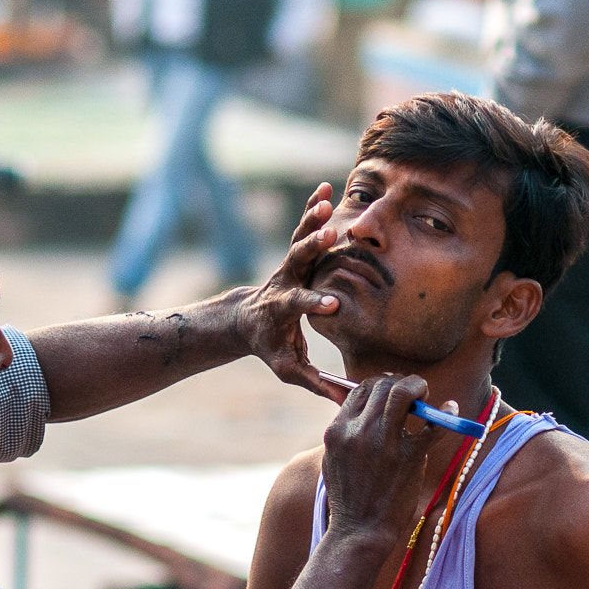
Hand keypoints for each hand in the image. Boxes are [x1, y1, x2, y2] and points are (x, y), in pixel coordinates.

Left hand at [231, 184, 345, 401]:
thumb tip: (344, 402)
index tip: (334, 304)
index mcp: (283, 309)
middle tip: (330, 235)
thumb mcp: (288, 369)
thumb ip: (314, 383)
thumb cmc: (270, 347)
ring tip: (327, 200)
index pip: (300, 305)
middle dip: (312, 248)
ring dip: (312, 220)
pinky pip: (303, 227)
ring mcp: (287, 265)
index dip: (314, 304)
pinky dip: (312, 207)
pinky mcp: (293, 252)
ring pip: (299, 238)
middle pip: (297, 262)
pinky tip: (326, 186)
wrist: (245, 320)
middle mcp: (284, 282)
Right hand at [321, 373, 436, 547]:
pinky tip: (452, 410)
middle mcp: (359, 431)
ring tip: (425, 395)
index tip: (393, 393)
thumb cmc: (349, 498)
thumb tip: (365, 411)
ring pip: (403, 392)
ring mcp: (384, 443)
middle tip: (414, 393)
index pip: (361, 388)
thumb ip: (346, 433)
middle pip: (382, 384)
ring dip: (417, 387)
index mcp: (338, 430)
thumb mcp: (333, 460)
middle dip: (401, 382)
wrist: (359, 531)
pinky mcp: (409, 457)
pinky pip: (434, 425)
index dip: (381, 384)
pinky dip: (447, 414)